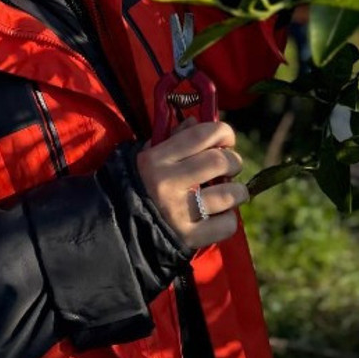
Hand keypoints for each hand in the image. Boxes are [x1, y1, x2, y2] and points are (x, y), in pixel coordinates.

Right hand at [136, 118, 249, 250]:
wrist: (121, 227)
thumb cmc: (142, 183)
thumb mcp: (150, 155)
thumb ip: (175, 137)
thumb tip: (199, 120)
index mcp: (157, 158)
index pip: (202, 134)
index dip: (224, 132)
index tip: (227, 140)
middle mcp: (167, 183)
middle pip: (220, 162)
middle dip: (234, 162)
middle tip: (229, 167)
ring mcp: (179, 212)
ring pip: (229, 194)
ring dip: (237, 191)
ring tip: (229, 192)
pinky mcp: (189, 237)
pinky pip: (227, 224)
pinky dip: (229, 219)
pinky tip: (219, 216)